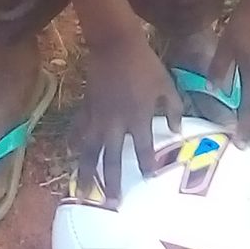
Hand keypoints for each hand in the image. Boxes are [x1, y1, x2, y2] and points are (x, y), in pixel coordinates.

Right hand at [73, 31, 182, 202]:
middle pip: (112, 158)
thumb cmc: (146, 65)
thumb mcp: (167, 85)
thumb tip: (178, 131)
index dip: (147, 165)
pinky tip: (71, 153)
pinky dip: (75, 141)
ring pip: (90, 150)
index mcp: (139, 118)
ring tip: (82, 191)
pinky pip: (79, 129)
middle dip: (112, 182)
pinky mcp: (87, 108)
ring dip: (87, 171)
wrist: (116, 45)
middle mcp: (116, 123)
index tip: (148, 180)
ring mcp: (98, 117)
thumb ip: (174, 109)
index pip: (144, 149)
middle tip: (111, 203)